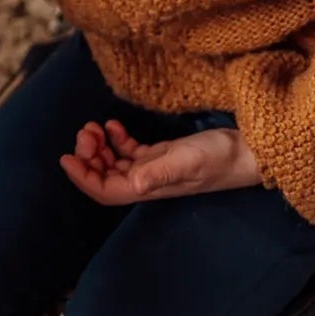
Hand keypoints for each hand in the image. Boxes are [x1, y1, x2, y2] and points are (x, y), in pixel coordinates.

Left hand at [60, 118, 261, 206]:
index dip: (82, 178)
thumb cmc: (220, 158)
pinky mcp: (164, 155)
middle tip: (85, 132)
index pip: (104, 191)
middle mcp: (147, 182)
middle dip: (89, 157)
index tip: (66, 157)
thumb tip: (131, 184)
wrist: (248, 152)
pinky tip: (113, 125)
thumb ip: (159, 172)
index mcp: (148, 188)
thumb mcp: (187, 161)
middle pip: (105, 177)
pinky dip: (118, 139)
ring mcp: (155, 169)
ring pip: (115, 163)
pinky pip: (132, 152)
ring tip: (94, 127)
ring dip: (100, 147)